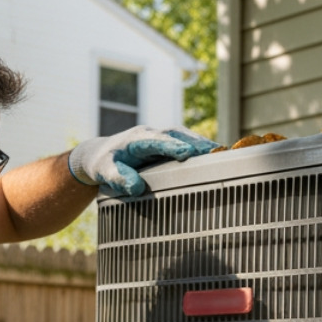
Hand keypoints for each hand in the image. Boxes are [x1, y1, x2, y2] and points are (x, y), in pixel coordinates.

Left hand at [68, 125, 220, 196]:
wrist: (100, 155)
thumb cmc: (103, 164)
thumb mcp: (105, 172)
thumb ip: (119, 178)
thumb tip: (135, 188)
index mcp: (137, 138)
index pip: (157, 140)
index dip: (173, 146)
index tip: (187, 152)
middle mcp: (152, 134)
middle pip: (177, 134)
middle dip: (195, 142)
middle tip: (215, 152)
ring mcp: (160, 138)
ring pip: (184, 137)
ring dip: (202, 144)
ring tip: (222, 154)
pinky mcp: (166, 145)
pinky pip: (185, 143)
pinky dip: (199, 149)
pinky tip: (215, 158)